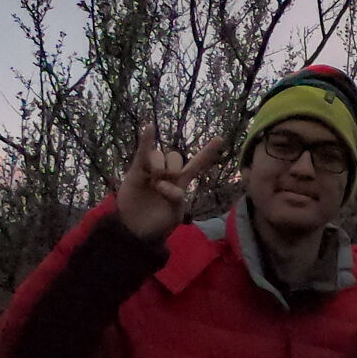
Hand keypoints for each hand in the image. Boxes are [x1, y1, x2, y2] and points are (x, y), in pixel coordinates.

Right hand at [118, 125, 224, 242]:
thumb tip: (164, 183)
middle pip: (175, 157)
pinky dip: (146, 140)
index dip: (207, 152)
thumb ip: (176, 199)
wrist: (137, 231)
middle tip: (165, 183)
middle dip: (174, 166)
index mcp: (181, 183)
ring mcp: (151, 171)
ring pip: (159, 155)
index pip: (196, 164)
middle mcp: (167, 173)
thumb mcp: (174, 214)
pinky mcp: (136, 171)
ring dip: (159, 164)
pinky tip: (149, 127)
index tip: (220, 139)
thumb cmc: (158, 224)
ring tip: (154, 179)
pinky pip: (142, 152)